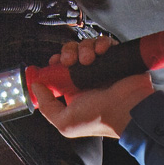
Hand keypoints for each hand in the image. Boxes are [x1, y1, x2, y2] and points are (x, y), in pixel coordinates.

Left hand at [30, 36, 155, 138]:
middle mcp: (87, 78)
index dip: (55, 62)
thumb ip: (47, 106)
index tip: (55, 62)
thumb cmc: (99, 119)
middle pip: (71, 53)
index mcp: (74, 90)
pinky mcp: (116, 58)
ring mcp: (102, 67)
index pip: (59, 69)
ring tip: (89, 60)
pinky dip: (101, 43)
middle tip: (71, 61)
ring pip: (86, 46)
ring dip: (84, 48)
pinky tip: (102, 51)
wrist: (127, 109)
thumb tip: (37, 86)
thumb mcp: (65, 122)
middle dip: (68, 53)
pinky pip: (105, 43)